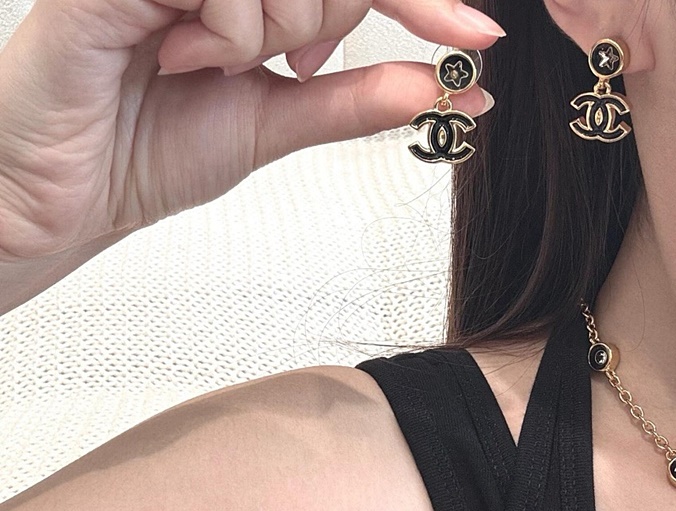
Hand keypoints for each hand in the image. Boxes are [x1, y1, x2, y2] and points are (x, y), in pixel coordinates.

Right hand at [0, 0, 500, 260]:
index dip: (421, 3)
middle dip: (321, 27)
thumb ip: (353, 100)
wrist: (65, 194)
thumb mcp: (273, 124)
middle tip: (276, 60)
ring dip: (265, 35)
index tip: (477, 40)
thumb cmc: (147, 152)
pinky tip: (178, 53)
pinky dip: (226, 29)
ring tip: (202, 63)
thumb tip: (440, 88)